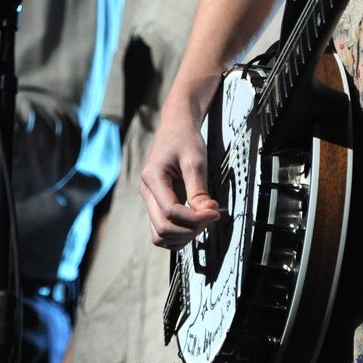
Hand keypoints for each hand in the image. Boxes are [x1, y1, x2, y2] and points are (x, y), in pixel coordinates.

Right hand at [140, 107, 219, 248]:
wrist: (176, 127)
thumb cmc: (184, 139)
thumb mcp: (195, 160)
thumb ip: (199, 189)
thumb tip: (207, 214)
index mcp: (152, 179)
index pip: (170, 212)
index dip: (194, 218)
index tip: (215, 212)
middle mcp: (146, 192)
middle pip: (162, 229)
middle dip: (190, 230)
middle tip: (211, 217)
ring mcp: (150, 200)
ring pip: (159, 235)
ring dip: (183, 235)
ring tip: (203, 221)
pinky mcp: (157, 203)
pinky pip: (163, 229)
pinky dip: (179, 233)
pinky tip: (195, 222)